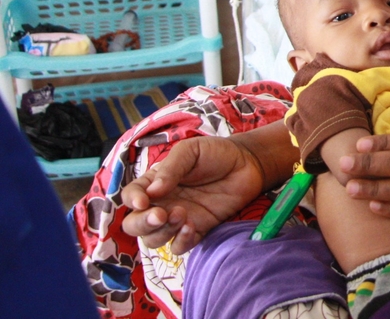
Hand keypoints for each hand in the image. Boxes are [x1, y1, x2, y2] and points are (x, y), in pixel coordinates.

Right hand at [121, 136, 265, 253]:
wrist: (248, 164)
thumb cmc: (216, 153)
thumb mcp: (190, 151)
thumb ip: (171, 169)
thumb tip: (152, 191)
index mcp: (155, 182)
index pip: (131, 196)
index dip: (132, 201)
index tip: (143, 202)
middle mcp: (163, 203)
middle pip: (135, 224)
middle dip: (142, 224)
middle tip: (160, 215)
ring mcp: (178, 219)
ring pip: (154, 239)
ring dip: (162, 232)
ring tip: (181, 215)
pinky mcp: (198, 230)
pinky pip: (179, 247)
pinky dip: (180, 242)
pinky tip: (191, 227)